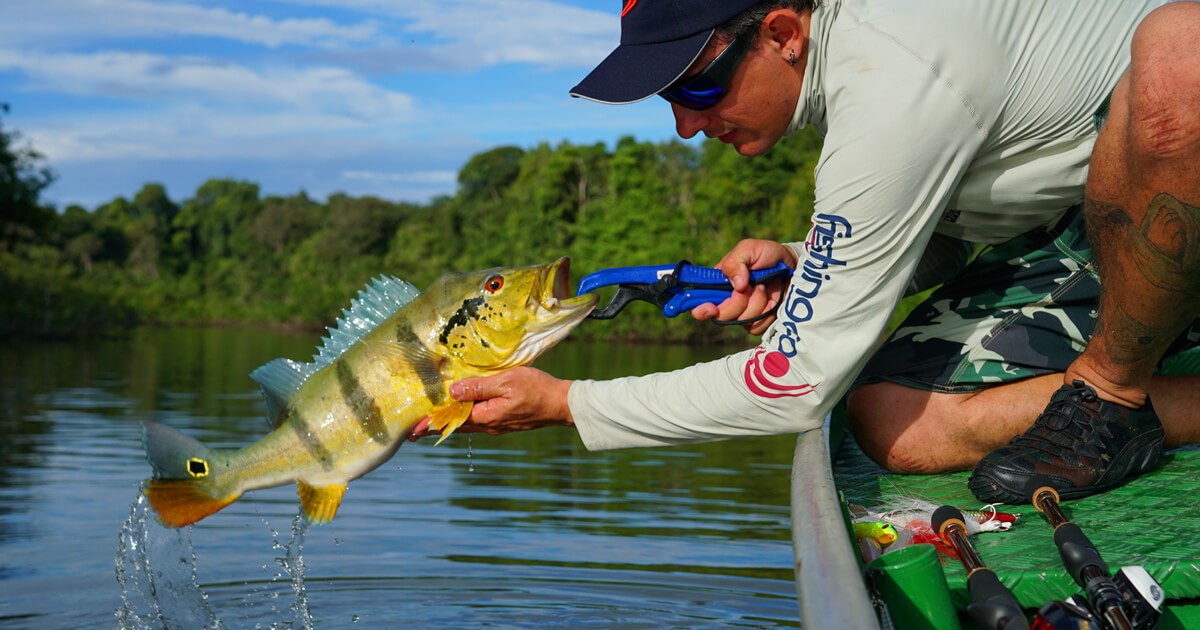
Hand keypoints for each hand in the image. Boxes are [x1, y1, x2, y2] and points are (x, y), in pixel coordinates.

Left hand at [407, 367, 572, 439]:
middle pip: (455, 427)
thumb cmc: (535, 389)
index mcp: (485, 417)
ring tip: (431, 423)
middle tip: (413, 431)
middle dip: (434, 427)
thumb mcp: (506, 382)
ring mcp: (496, 425)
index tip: (412, 429)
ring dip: (448, 423)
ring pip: (466, 425)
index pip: (451, 421)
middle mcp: (488, 425)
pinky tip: (460, 414)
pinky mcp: (503, 421)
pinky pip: (477, 421)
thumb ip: (478, 387)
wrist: (561, 404)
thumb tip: (452, 391)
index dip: (430, 423)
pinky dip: (463, 419)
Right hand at [690, 239, 796, 334]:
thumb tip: (737, 286)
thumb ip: (735, 262)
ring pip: (743, 321)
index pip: (700, 304)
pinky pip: (758, 327)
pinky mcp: (759, 321)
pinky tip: (773, 300)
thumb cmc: (767, 254)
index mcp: (719, 285)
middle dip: (738, 301)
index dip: (701, 310)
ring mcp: (744, 313)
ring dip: (758, 303)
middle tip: (752, 285)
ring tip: (765, 287)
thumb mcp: (748, 249)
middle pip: (722, 316)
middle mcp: (728, 301)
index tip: (711, 308)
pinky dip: (768, 314)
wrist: (793, 265)